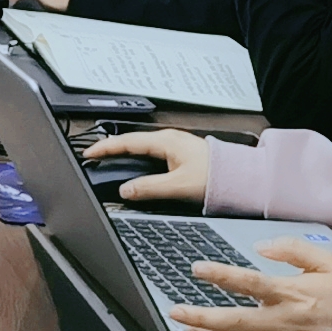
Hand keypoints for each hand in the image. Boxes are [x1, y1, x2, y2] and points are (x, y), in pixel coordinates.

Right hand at [82, 126, 212, 205]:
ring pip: (142, 148)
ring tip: (109, 161)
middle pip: (132, 142)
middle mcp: (169, 140)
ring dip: (125, 154)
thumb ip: (149, 188)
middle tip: (94, 158)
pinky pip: (152, 154)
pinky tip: (136, 168)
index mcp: (166, 142)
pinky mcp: (180, 155)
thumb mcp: (178, 186)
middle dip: (112, 149)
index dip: (105, 148)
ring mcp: (175, 147)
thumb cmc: (216, 177)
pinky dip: (138, 159)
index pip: (127, 142)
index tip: (89, 154)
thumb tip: (125, 190)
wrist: (242, 178)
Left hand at [170, 237, 331, 330]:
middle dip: (199, 317)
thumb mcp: (326, 260)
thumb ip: (292, 250)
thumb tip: (262, 246)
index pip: (247, 283)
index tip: (196, 269)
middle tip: (176, 312)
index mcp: (292, 293)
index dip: (219, 275)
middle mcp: (285, 322)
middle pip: (232, 322)